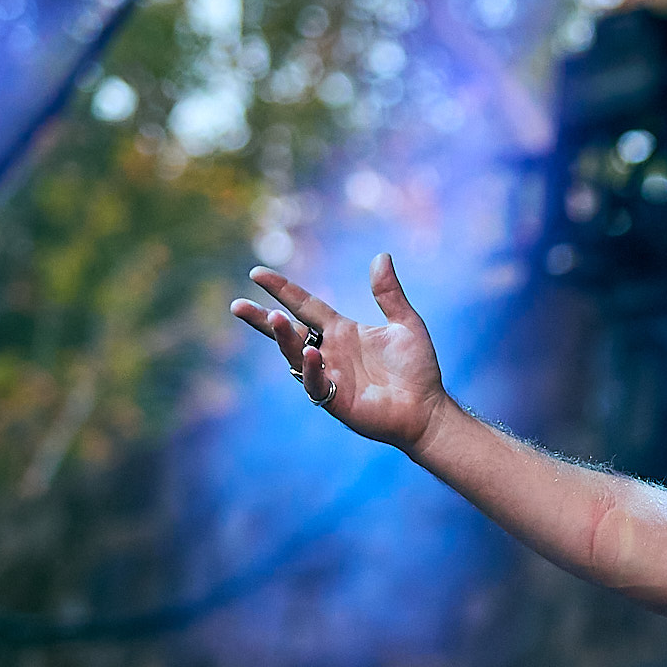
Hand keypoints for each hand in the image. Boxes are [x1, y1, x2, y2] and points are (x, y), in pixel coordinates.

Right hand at [231, 253, 449, 452]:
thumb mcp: (406, 324)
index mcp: (341, 331)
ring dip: (284, 338)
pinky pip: (315, 383)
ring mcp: (330, 376)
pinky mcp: (336, 400)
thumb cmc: (417, 370)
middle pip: (288, 332)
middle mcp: (329, 351)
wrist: (429, 410)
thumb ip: (389, 294)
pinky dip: (310, 369)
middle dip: (262, 320)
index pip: (304, 305)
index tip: (257, 273)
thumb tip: (381, 256)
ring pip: (295, 355)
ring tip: (274, 318)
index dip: (282, 290)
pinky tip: (311, 353)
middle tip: (237, 305)